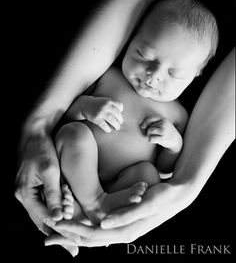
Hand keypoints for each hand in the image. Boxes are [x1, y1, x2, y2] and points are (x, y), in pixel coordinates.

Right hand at [15, 132, 78, 255]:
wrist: (34, 133)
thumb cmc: (42, 150)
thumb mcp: (49, 171)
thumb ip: (53, 194)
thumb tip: (58, 217)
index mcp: (25, 193)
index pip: (44, 219)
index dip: (61, 231)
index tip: (76, 242)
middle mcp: (24, 196)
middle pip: (42, 222)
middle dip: (59, 236)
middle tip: (75, 249)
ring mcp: (28, 192)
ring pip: (43, 216)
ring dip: (57, 227)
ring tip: (71, 241)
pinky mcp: (34, 187)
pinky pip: (44, 206)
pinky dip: (54, 215)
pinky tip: (63, 221)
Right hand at [44, 182, 191, 246]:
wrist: (176, 190)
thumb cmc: (148, 196)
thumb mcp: (124, 204)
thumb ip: (109, 212)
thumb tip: (93, 216)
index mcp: (117, 230)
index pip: (88, 238)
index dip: (67, 238)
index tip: (47, 237)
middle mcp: (124, 232)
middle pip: (91, 239)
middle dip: (68, 237)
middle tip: (47, 236)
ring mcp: (135, 223)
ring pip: (105, 233)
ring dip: (84, 231)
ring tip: (64, 227)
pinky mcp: (144, 211)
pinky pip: (127, 219)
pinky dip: (114, 222)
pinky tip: (101, 223)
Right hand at [81, 96, 123, 132]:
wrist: (84, 105)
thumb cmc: (98, 104)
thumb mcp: (105, 100)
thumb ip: (113, 104)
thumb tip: (122, 113)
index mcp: (108, 101)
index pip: (119, 106)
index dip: (121, 111)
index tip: (120, 115)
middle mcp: (105, 106)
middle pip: (117, 114)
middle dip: (120, 120)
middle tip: (121, 123)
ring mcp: (100, 112)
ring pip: (112, 120)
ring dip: (116, 125)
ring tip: (117, 128)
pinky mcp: (96, 118)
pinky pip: (104, 125)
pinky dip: (107, 129)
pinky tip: (109, 130)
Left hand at [141, 117, 182, 151]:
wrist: (176, 141)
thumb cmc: (167, 133)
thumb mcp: (163, 125)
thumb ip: (155, 124)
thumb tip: (142, 126)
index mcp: (163, 120)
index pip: (152, 119)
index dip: (145, 122)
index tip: (142, 127)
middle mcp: (164, 124)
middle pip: (150, 126)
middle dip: (149, 132)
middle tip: (153, 136)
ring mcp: (164, 131)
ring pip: (149, 131)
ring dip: (148, 135)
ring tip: (153, 138)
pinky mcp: (163, 138)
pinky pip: (151, 138)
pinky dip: (150, 140)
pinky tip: (153, 141)